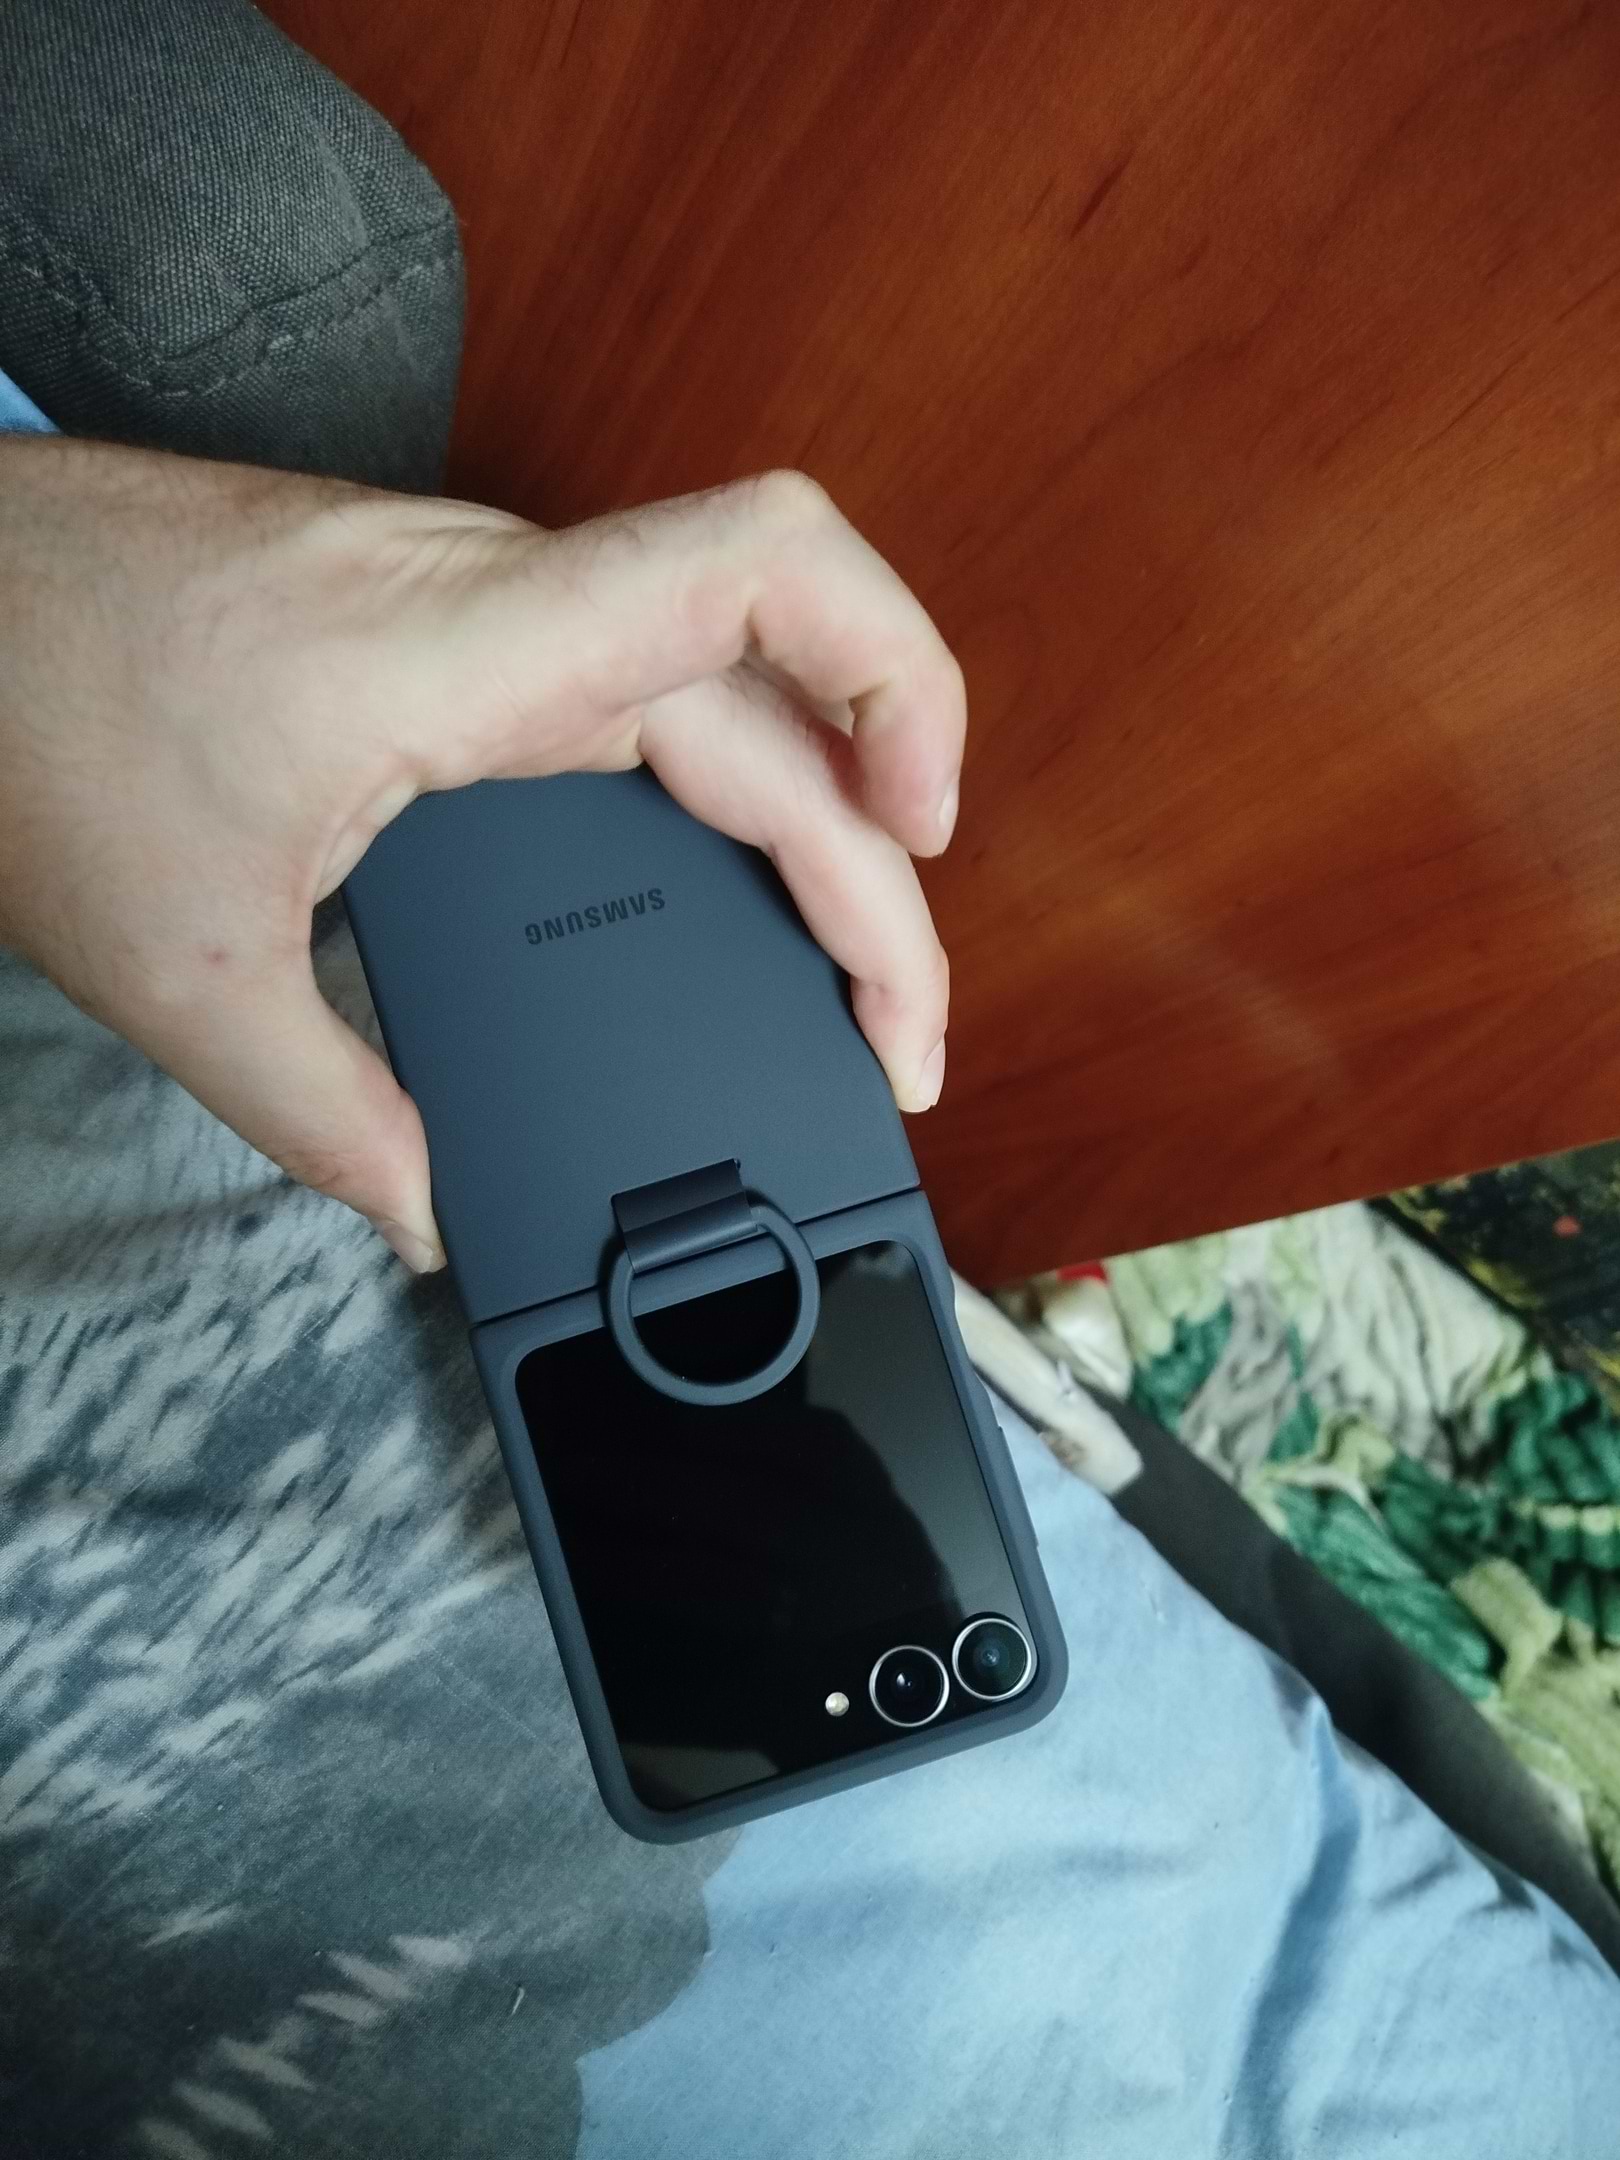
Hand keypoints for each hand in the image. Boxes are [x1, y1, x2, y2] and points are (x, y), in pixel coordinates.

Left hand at [0, 441, 961, 1271]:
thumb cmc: (25, 703)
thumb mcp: (182, 964)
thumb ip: (329, 1115)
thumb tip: (428, 1213)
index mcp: (469, 649)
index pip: (762, 568)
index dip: (897, 675)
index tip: (926, 833)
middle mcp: (509, 609)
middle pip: (786, 695)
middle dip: (878, 869)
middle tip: (896, 1038)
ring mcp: (491, 615)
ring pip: (736, 693)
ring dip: (825, 825)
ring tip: (854, 976)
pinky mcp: (462, 639)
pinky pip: (657, 698)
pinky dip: (737, 800)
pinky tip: (731, 890)